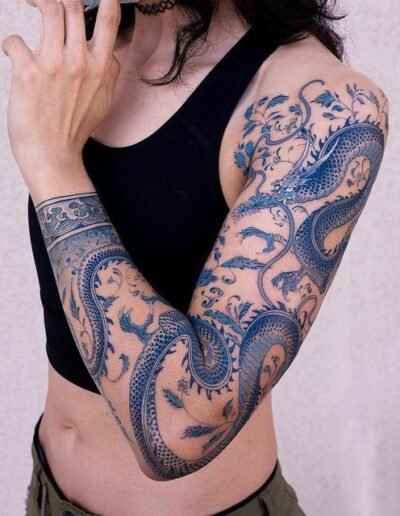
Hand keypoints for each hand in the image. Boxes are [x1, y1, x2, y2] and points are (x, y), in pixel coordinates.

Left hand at [1, 0, 120, 185]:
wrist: (53, 154)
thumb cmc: (75, 129)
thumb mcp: (104, 102)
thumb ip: (111, 73)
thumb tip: (112, 52)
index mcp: (101, 67)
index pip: (110, 19)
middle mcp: (79, 61)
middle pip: (72, 5)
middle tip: (45, 1)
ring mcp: (54, 65)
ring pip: (47, 9)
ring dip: (36, 2)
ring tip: (28, 4)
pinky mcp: (28, 72)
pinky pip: (15, 41)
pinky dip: (11, 44)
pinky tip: (14, 55)